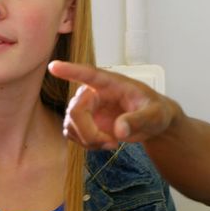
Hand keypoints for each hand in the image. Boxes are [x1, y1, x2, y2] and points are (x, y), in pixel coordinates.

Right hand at [48, 61, 175, 149]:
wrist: (152, 122)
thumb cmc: (156, 112)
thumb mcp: (155, 115)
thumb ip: (138, 120)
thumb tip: (120, 130)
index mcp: (111, 83)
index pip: (88, 74)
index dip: (70, 70)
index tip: (54, 66)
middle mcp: (94, 92)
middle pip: (75, 110)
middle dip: (88, 133)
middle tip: (110, 143)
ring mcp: (86, 107)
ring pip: (70, 124)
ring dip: (89, 140)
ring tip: (111, 143)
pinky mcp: (83, 122)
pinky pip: (72, 134)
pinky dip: (86, 144)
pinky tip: (104, 143)